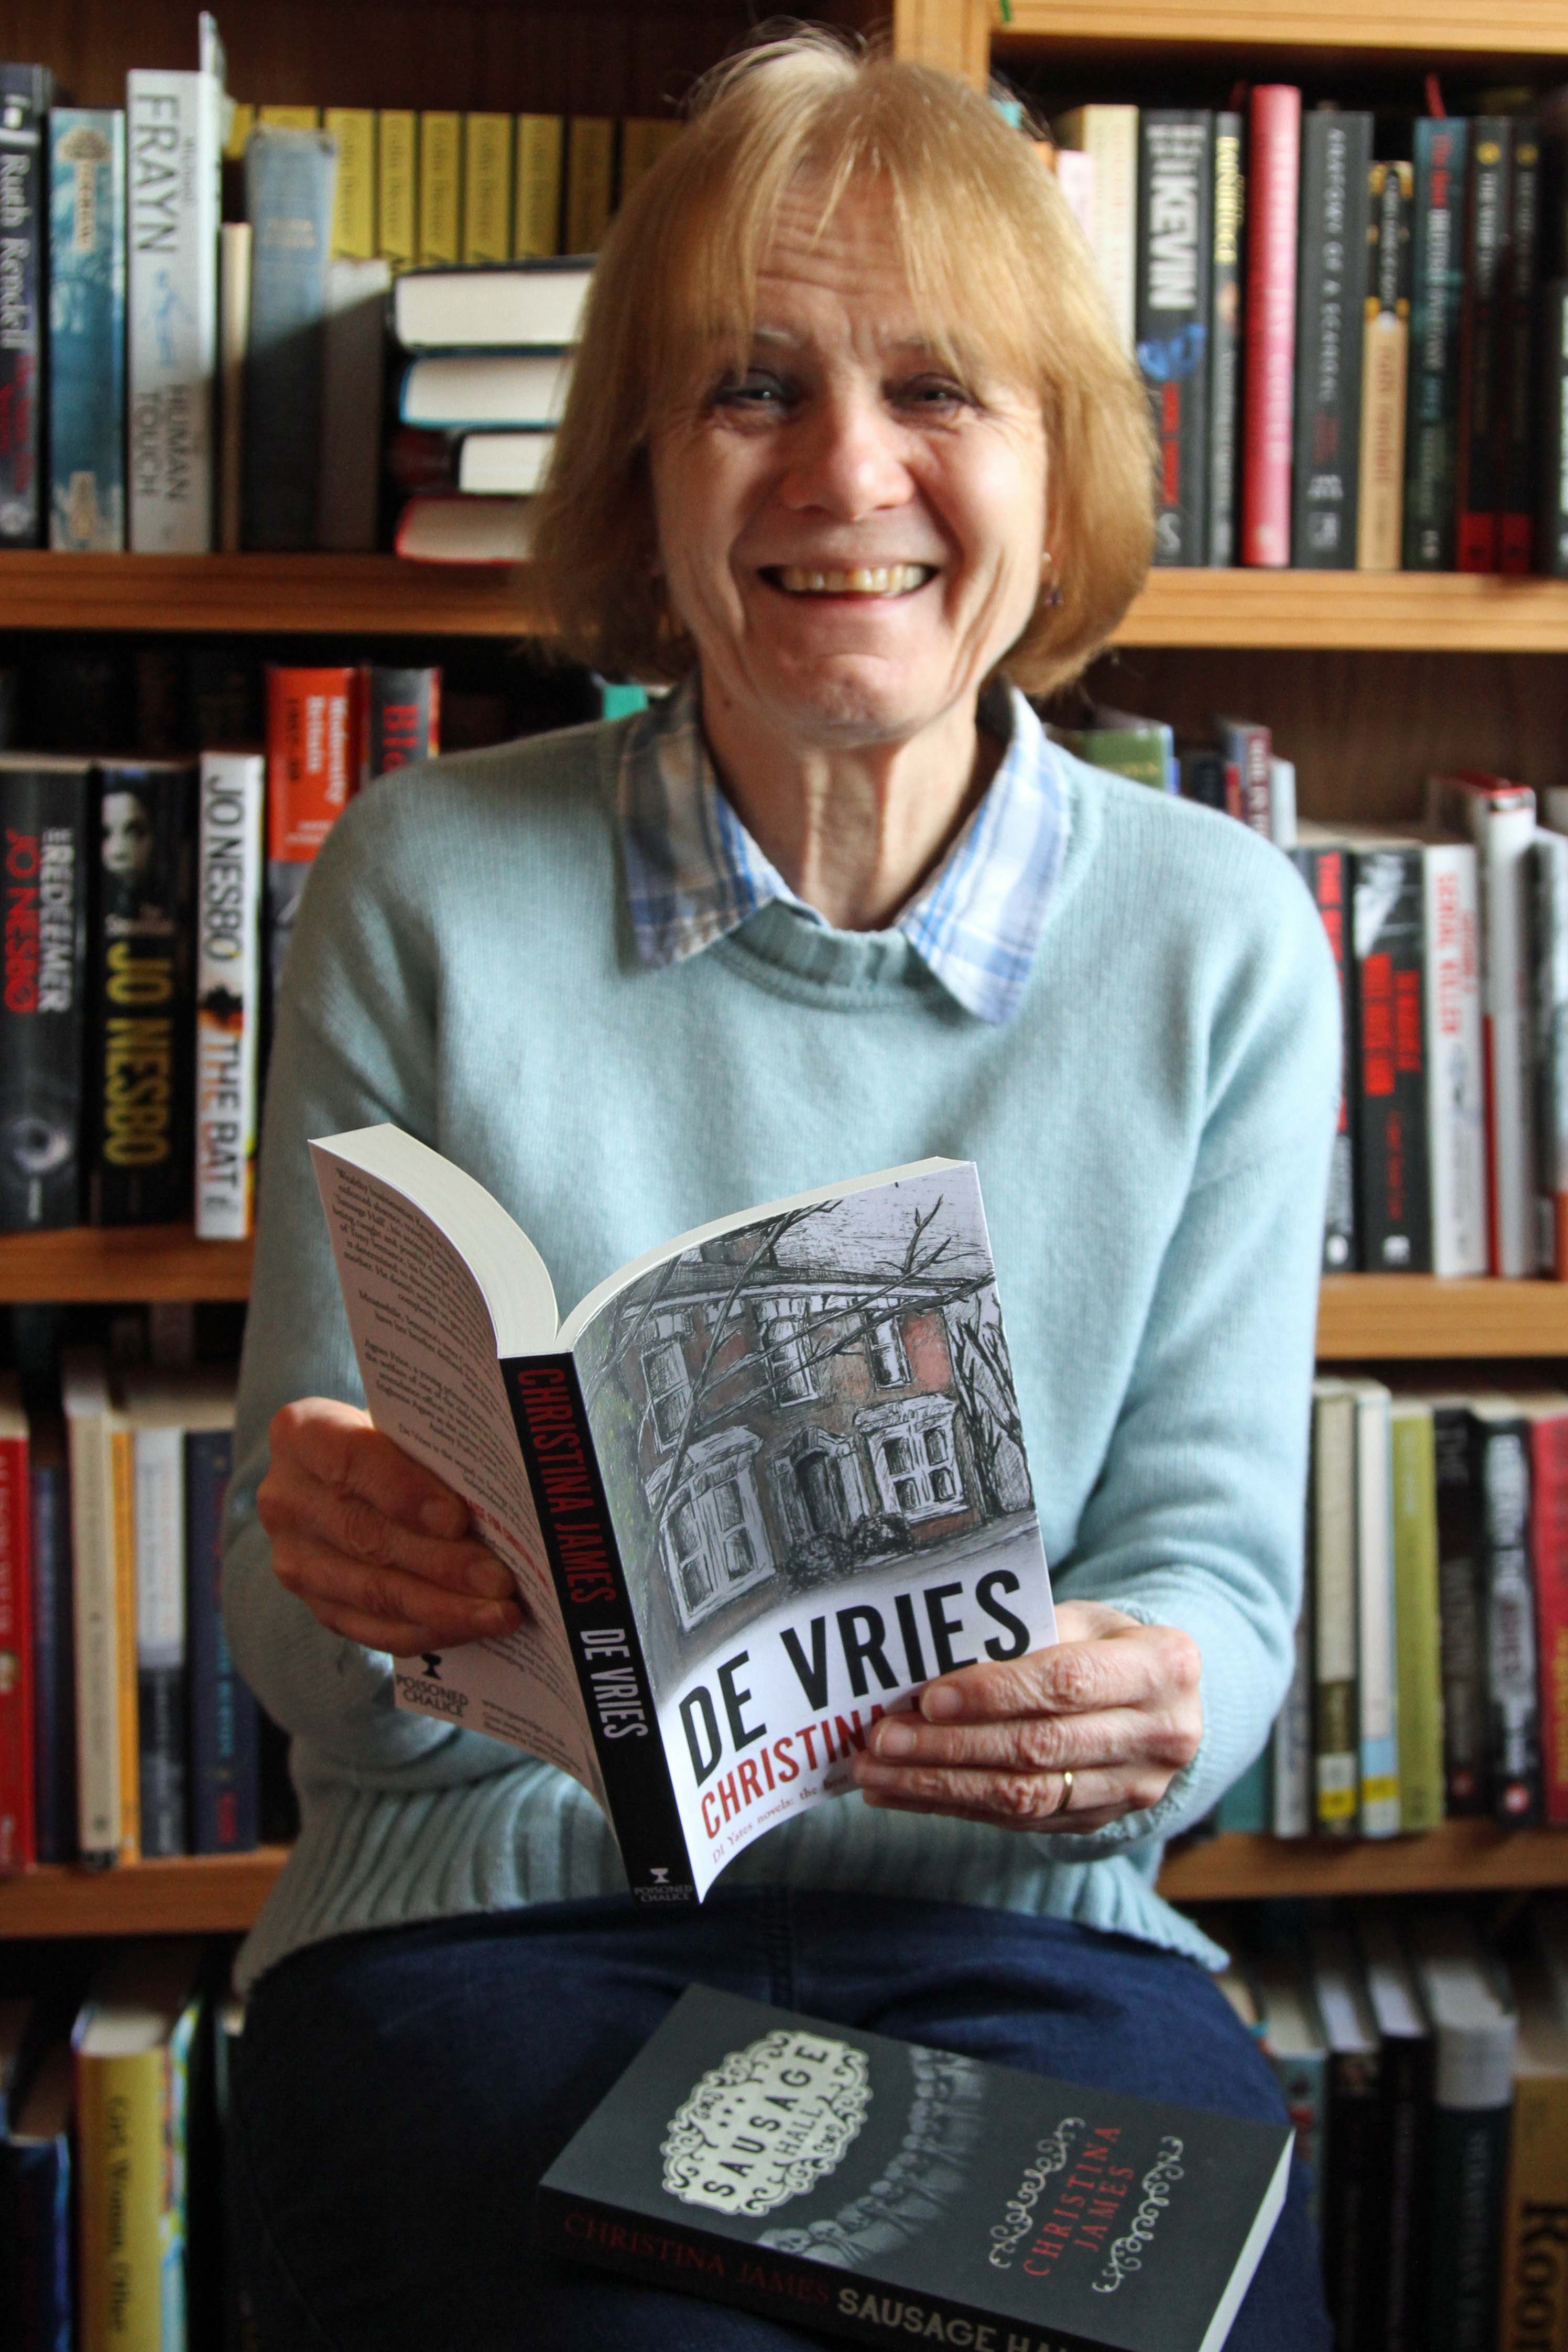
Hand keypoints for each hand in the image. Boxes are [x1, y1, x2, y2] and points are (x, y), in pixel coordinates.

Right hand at [258, 1398, 523, 1653]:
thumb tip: (498, 1502)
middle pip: (366, 1537)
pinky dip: (428, 1631)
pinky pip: (372, 1628)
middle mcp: (286, 1499)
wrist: (350, 1474)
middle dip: (441, 1564)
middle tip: (499, 1580)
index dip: (404, 1493)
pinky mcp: (314, 1603)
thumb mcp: (406, 1428)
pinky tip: (471, 1627)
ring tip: (498, 1613)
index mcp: (302, 1434)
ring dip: (443, 1608)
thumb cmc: (394, 1441)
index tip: (458, 1520)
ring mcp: (294, 1558)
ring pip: (371, 1592)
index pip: (351, 1461)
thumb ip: (435, 1452)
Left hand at [848, 1600, 1200, 1833]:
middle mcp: (1160, 1735)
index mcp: (1163, 1667)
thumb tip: (933, 1668)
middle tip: (883, 1739)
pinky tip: (904, 1794)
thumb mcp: (1084, 1619)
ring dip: (940, 1786)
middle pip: (1040, 1747)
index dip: (995, 1693)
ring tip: (877, 1774)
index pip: (1067, 1682)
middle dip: (951, 1746)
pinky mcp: (1100, 1820)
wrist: (1164, 1697)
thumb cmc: (1107, 1643)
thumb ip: (1025, 1638)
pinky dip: (956, 1805)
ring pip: (1025, 1795)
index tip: (929, 1697)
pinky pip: (1020, 1820)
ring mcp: (1134, 1788)